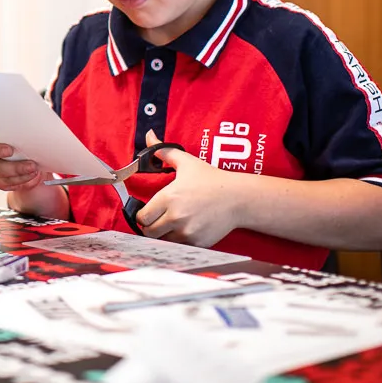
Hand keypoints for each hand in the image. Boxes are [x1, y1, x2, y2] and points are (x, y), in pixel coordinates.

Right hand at [0, 121, 44, 191]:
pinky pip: (3, 182)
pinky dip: (18, 179)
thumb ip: (21, 119)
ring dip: (14, 168)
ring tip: (31, 166)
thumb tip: (35, 110)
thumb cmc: (24, 138)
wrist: (31, 158)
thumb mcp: (23, 126)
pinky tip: (29, 175)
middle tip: (11, 150)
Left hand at [135, 130, 241, 246]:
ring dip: (164, 235)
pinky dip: (180, 241)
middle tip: (158, 221)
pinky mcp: (197, 242)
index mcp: (168, 198)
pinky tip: (186, 229)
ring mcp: (187, 231)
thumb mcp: (186, 162)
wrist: (239, 198)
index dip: (142, 216)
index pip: (142, 217)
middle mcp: (175, 217)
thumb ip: (163, 151)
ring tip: (172, 225)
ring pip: (163, 241)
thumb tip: (149, 136)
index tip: (148, 212)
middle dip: (151, 227)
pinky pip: (180, 246)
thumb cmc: (212, 180)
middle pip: (149, 232)